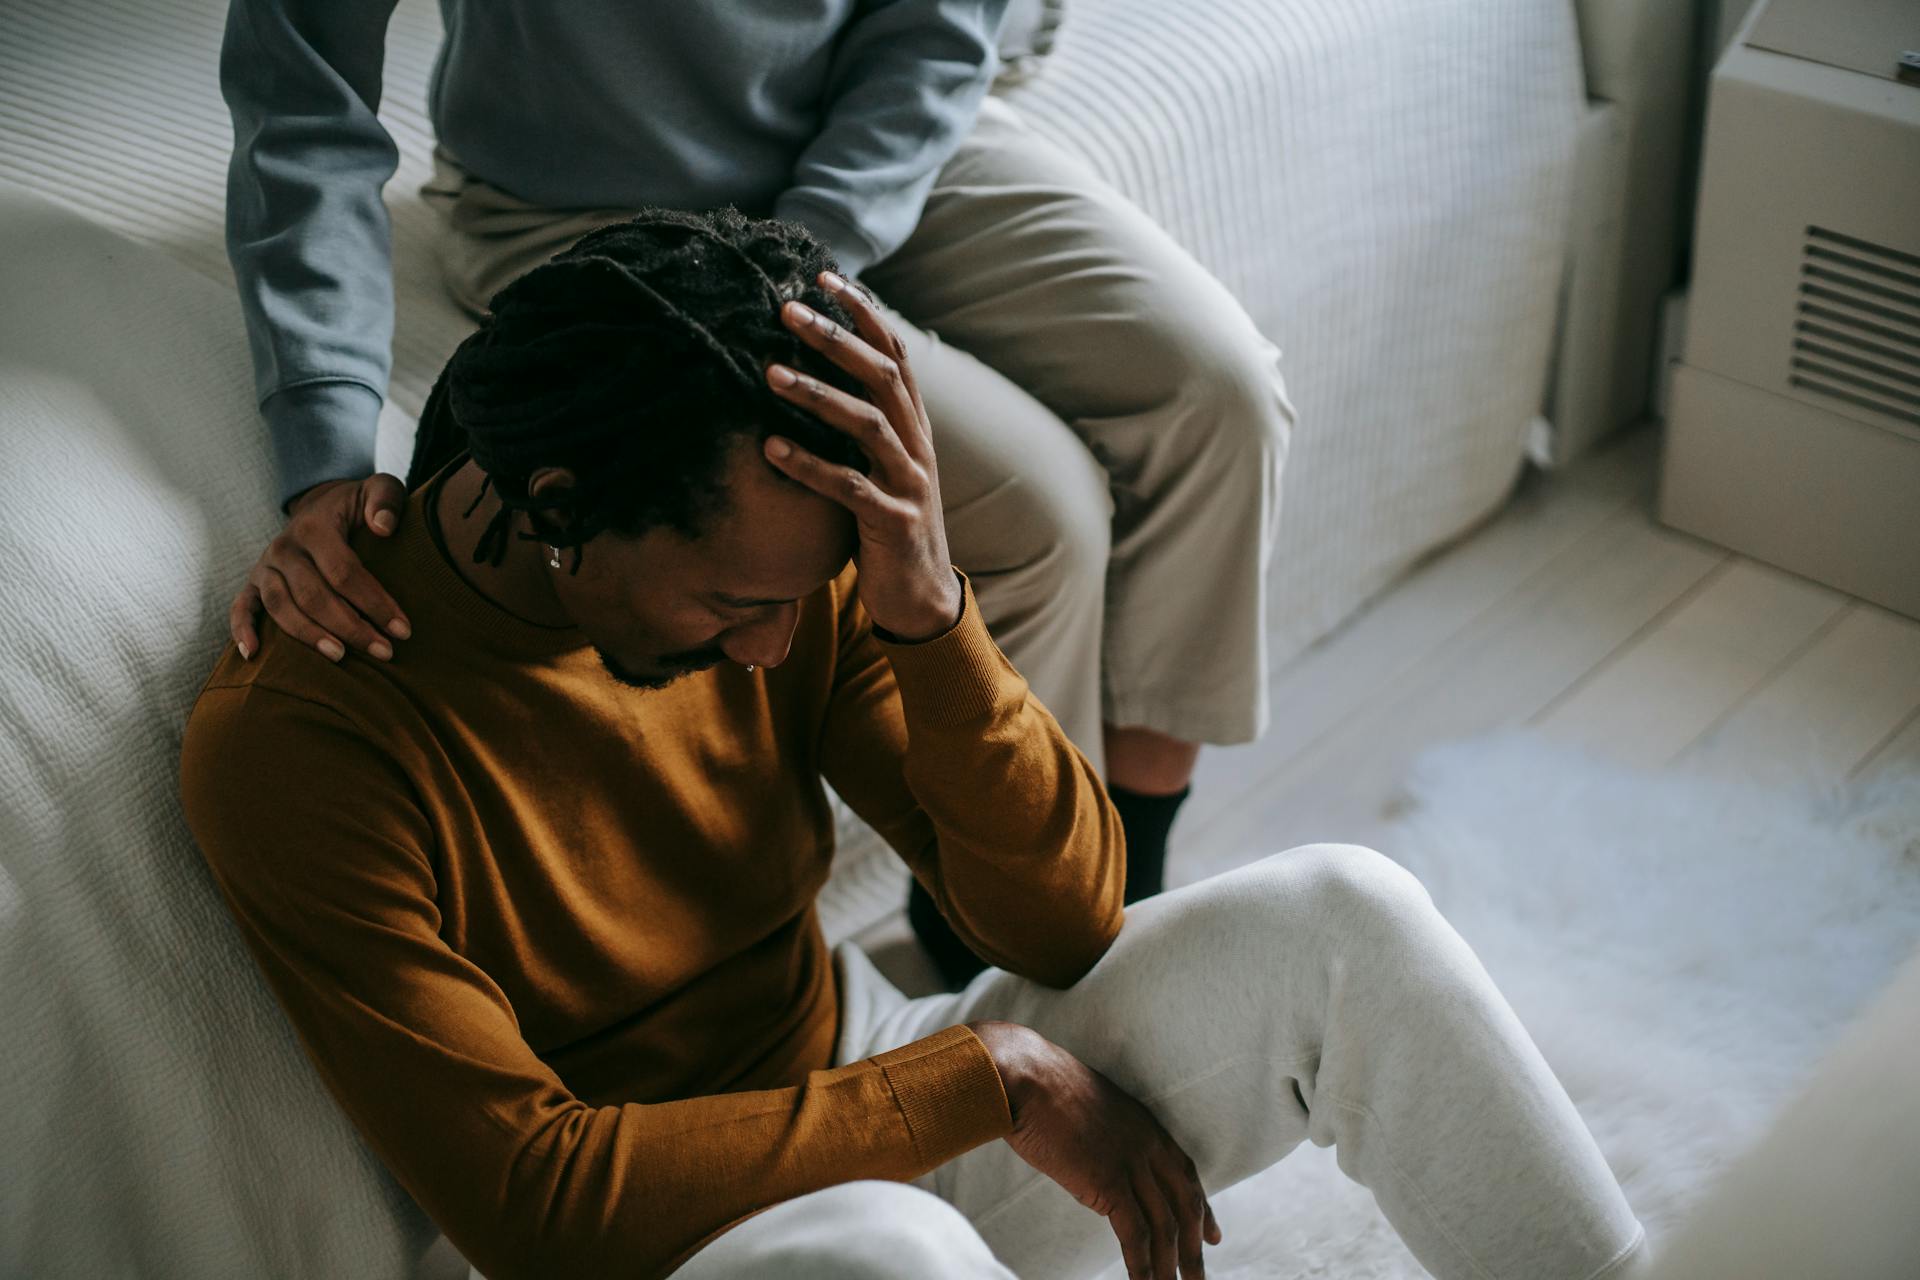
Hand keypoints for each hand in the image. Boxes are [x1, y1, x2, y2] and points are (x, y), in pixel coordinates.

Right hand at [230, 474, 410, 661]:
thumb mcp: (379, 490)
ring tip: (341, 656)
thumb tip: (383, 528)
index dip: (374, 603)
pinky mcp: (253, 582)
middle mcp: (283, 547)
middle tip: (384, 652)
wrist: (321, 504)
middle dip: (351, 627)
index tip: (402, 630)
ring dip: (309, 635)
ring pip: (280, 606)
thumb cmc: (358, 505)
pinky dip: (242, 630)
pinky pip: (241, 607)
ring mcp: (265, 566)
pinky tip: (252, 655)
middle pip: (314, 595)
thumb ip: (386, 501)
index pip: (344, 572)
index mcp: (314, 527)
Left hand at [762, 273, 961, 642]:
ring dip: (815, 397)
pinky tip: (769, 450)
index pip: (895, 352)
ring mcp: (908, 484)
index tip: (823, 276)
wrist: (922, 597)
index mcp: (914, 425)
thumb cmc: (887, 522)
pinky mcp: (892, 523)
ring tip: (767, 375)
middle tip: (786, 311)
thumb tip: (818, 370)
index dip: (863, 311)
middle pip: (882, 376)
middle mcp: (917, 445)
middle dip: (834, 339)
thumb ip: (862, 421)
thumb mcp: (881, 465)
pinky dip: (809, 466)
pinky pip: (849, 488)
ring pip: (866, 425)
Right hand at [968, 1021, 1221, 1279]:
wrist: (1024, 1076)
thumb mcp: (1088, 1107)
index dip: (1202, 1207)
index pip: (1185, 1172)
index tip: (1211, 1234)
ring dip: (1171, 1265)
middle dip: (1195, 1245)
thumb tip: (1096, 1160)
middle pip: (1184, 1203)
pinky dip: (1142, 1265)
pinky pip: (1135, 1234)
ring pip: (1164, 1224)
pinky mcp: (1109, 1182)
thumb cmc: (1040, 1086)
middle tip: (1199, 1276)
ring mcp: (1131, 1162)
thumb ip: (1104, 1134)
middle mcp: (1147, 1143)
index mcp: (1144, 1124)